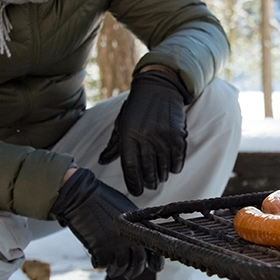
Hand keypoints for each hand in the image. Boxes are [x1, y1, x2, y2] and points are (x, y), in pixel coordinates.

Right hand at [49, 167, 161, 278]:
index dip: (155, 264)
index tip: (151, 268)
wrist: (81, 197)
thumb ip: (135, 227)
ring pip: (121, 266)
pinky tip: (98, 261)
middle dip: (134, 271)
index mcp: (139, 227)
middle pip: (138, 263)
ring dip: (116, 270)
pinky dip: (101, 265)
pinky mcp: (101, 249)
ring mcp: (116, 244)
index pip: (154, 252)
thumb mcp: (127, 212)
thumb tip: (140, 244)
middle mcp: (131, 237)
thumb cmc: (103, 201)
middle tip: (129, 275)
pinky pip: (104, 265)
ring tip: (112, 270)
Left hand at [98, 67, 188, 196]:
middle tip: (149, 185)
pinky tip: (170, 167)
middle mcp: (145, 138)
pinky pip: (177, 162)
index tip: (137, 191)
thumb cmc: (137, 107)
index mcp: (128, 135)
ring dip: (161, 177)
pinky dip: (174, 168)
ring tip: (159, 177)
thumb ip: (114, 145)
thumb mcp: (122, 124)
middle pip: (147, 172)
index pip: (130, 168)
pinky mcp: (177, 137)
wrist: (159, 88)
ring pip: (163, 170)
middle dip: (148, 183)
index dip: (134, 184)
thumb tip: (102, 161)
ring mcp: (163, 138)